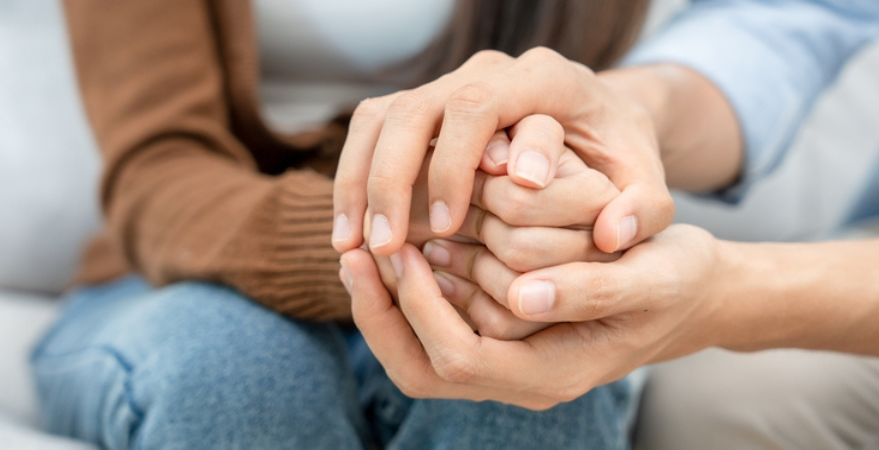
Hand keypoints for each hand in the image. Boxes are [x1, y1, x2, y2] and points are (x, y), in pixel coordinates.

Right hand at [333, 48, 673, 256]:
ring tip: (352, 247)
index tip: (451, 226)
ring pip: (381, 119)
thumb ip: (644, 206)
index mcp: (542, 78)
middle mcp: (488, 74)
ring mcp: (448, 88)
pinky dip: (353, 181)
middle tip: (386, 246)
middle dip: (393, 179)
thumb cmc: (616, 153)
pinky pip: (371, 134)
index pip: (481, 105)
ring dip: (360, 182)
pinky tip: (349, 234)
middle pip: (417, 109)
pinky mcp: (422, 111)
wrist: (596, 121)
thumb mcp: (645, 178)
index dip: (456, 163)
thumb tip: (610, 234)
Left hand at [343, 225, 722, 407]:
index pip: (459, 359)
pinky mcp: (500, 335)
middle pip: (422, 366)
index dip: (420, 310)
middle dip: (382, 312)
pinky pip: (439, 323)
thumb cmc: (676, 283)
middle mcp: (520, 378)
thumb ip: (593, 291)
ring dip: (388, 302)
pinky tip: (403, 247)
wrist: (691, 294)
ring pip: (420, 350)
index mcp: (552, 373)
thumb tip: (523, 297)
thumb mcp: (652, 280)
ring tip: (363, 249)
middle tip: (355, 254)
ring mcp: (507, 359)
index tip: (401, 254)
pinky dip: (413, 292)